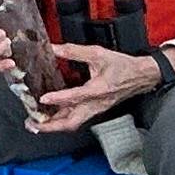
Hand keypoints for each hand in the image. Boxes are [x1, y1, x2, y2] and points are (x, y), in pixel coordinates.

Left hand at [26, 43, 165, 132]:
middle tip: (33, 123)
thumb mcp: (98, 53)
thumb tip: (54, 48)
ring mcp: (95, 109)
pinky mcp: (95, 110)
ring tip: (36, 124)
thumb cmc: (122, 66)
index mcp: (98, 89)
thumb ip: (74, 51)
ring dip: (54, 126)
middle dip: (51, 126)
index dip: (59, 98)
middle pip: (71, 122)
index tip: (44, 98)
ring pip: (72, 124)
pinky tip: (50, 118)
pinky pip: (76, 120)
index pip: (76, 96)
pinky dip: (61, 121)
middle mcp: (96, 104)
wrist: (141, 76)